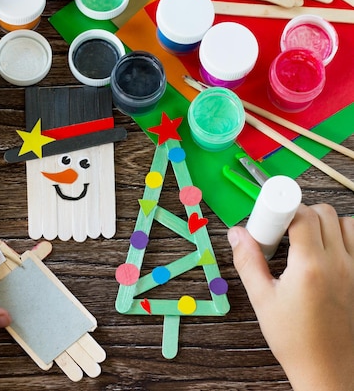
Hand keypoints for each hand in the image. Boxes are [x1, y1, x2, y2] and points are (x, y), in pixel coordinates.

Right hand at [228, 204, 353, 390]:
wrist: (328, 370)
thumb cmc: (295, 340)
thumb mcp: (262, 299)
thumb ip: (248, 261)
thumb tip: (237, 234)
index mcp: (310, 267)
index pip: (302, 215)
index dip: (282, 208)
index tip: (268, 218)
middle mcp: (339, 264)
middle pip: (323, 213)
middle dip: (299, 213)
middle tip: (281, 233)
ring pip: (346, 223)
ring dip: (325, 223)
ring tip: (304, 241)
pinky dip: (344, 237)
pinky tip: (324, 252)